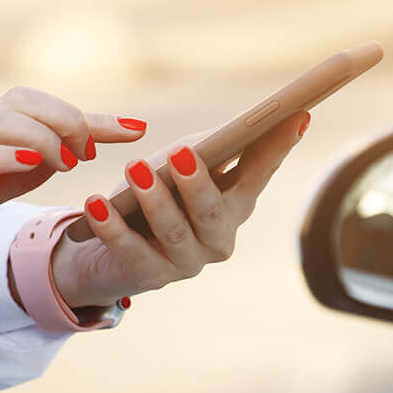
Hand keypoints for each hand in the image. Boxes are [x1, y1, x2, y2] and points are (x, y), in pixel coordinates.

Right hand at [0, 86, 146, 282]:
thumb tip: (72, 150)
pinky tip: (36, 164)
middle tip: (92, 150)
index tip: (139, 128)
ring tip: (68, 161)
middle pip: (23, 100)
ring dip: (44, 136)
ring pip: (2, 120)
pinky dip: (8, 155)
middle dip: (67, 118)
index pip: (46, 111)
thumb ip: (29, 164)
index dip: (94, 117)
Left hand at [50, 111, 311, 310]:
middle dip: (198, 184)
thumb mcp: (179, 166)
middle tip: (182, 153)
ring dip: (155, 200)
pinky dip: (112, 228)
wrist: (107, 252)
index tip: (296, 115)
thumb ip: (208, 148)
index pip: (259, 174)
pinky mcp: (148, 277)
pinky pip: (131, 251)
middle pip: (214, 213)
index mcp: (235, 208)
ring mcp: (185, 263)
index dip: (277, 148)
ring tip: (136, 170)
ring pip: (174, 232)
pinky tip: (96, 204)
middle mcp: (218, 240)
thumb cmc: (154, 197)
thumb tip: (244, 121)